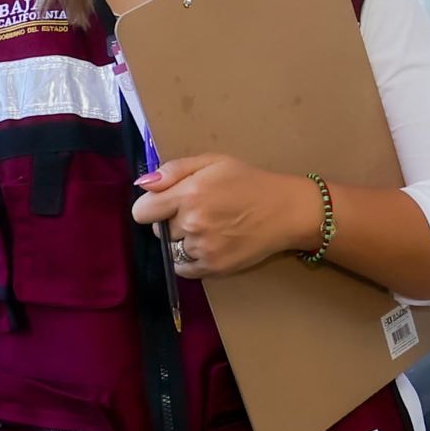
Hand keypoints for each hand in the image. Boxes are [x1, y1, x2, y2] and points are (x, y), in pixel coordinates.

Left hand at [130, 154, 315, 279]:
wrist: (287, 211)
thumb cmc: (250, 182)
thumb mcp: (214, 162)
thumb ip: (174, 170)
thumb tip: (142, 184)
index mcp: (189, 193)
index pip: (142, 211)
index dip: (151, 207)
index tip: (166, 205)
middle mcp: (192, 223)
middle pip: (159, 230)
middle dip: (173, 222)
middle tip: (202, 213)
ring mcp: (202, 248)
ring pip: (173, 249)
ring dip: (185, 241)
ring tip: (212, 228)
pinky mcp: (213, 268)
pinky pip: (184, 268)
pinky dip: (191, 259)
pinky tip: (211, 245)